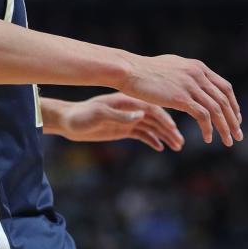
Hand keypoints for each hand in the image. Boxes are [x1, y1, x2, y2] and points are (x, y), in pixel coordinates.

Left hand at [53, 93, 183, 150]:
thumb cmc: (81, 116)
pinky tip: (161, 148)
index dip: (164, 117)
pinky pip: (142, 134)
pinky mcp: (123, 129)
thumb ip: (119, 115)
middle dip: (168, 129)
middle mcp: (130, 109)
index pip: (151, 107)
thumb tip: (141, 115)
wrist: (67, 122)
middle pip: (155, 118)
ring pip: (151, 127)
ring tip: (177, 146)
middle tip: (180, 142)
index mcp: (126, 101)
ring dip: (164, 136)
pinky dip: (152, 140)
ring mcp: (127, 119)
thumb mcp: (99, 115)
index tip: (174, 128)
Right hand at [120, 54, 240, 145]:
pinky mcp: (180, 98)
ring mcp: (190, 85)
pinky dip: (208, 128)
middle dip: (233, 119)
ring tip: (227, 141)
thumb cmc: (142, 70)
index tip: (235, 118)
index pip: (225, 87)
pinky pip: (202, 116)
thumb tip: (192, 78)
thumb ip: (185, 74)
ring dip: (225, 127)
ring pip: (216, 110)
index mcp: (197, 67)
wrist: (127, 70)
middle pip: (224, 100)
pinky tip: (208, 138)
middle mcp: (197, 74)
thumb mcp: (170, 67)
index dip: (232, 104)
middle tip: (237, 134)